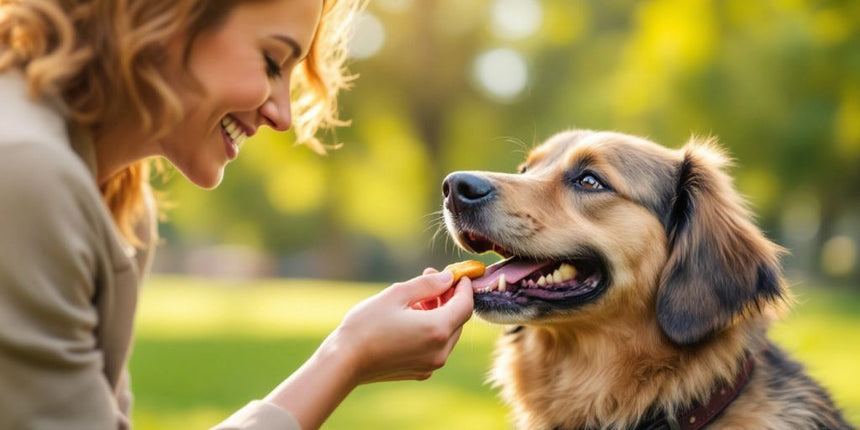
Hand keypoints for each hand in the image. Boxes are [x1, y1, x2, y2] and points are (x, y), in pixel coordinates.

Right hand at [325, 269, 473, 384]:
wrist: (344, 362)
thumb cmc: (367, 325)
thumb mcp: (397, 295)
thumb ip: (428, 285)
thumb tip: (448, 278)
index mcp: (437, 329)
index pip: (465, 305)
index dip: (464, 287)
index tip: (458, 274)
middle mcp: (440, 351)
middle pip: (458, 319)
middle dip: (449, 298)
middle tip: (432, 279)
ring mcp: (431, 365)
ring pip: (447, 333)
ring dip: (440, 313)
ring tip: (418, 297)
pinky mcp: (420, 372)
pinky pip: (435, 346)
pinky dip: (431, 329)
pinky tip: (412, 318)